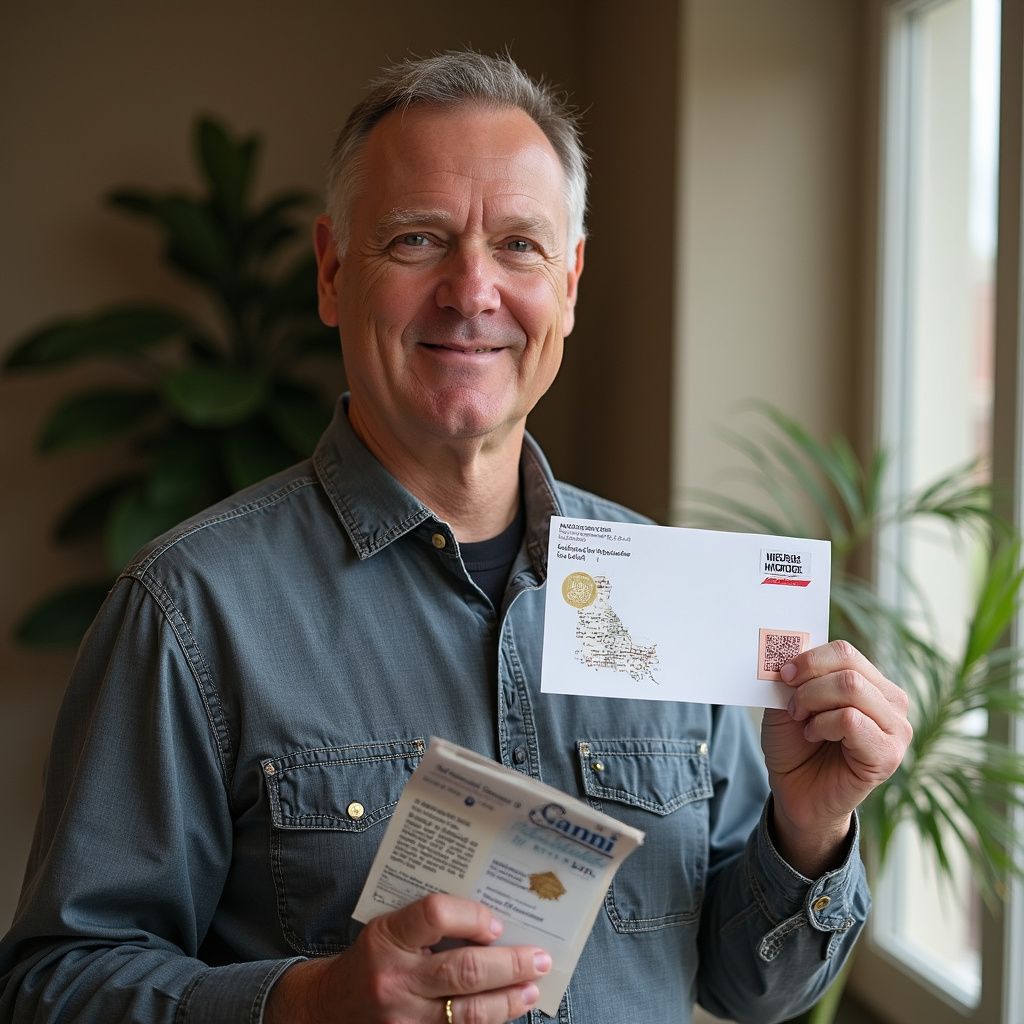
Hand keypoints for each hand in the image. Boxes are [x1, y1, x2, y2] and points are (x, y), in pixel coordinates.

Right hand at [264, 894, 549, 1023]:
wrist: (328, 1007)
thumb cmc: (371, 958)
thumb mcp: (389, 927)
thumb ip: (429, 922)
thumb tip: (491, 918)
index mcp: (387, 937)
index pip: (434, 914)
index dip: (471, 916)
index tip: (497, 922)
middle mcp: (394, 979)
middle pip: (463, 971)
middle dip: (509, 964)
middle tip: (540, 958)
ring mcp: (403, 1018)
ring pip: (468, 1012)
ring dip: (508, 1000)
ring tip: (532, 987)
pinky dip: (488, 1021)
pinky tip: (509, 1009)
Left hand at [761, 639, 911, 875]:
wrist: (796, 792)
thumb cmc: (795, 746)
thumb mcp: (788, 702)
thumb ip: (795, 677)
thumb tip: (791, 647)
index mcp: (871, 683)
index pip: (845, 651)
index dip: (809, 658)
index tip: (783, 673)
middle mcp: (891, 703)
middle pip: (848, 667)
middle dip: (808, 683)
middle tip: (792, 705)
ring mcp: (896, 729)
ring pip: (851, 688)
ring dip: (813, 702)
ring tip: (803, 723)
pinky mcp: (889, 755)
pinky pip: (852, 720)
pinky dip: (823, 725)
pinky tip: (815, 738)